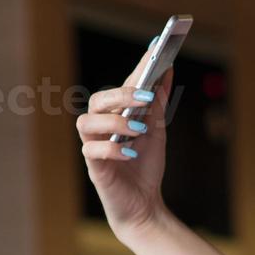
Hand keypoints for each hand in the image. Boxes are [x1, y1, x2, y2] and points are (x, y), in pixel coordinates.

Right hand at [76, 46, 174, 240]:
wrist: (144, 206)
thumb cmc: (146, 168)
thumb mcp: (157, 132)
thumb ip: (157, 104)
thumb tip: (167, 72)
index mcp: (116, 115)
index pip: (123, 85)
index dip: (138, 66)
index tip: (156, 48)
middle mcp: (101, 127)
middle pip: (98, 100)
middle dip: (121, 94)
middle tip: (146, 96)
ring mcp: (94, 146)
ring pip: (87, 122)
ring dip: (114, 122)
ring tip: (139, 129)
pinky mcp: (93, 167)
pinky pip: (92, 151)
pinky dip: (112, 149)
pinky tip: (130, 153)